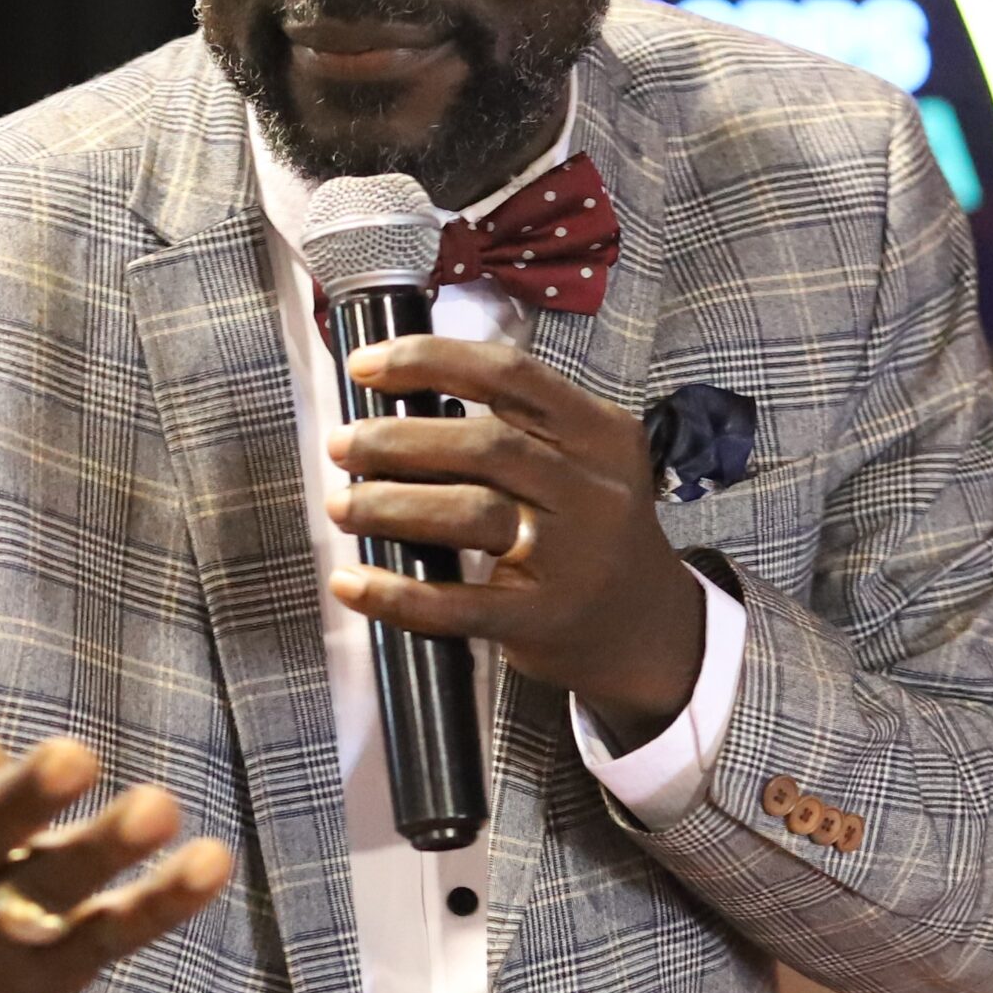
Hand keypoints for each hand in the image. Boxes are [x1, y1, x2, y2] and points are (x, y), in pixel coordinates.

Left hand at [324, 337, 705, 750]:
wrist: (651, 632)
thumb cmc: (593, 534)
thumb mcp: (586, 464)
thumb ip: (520, 429)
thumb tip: (397, 405)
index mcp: (600, 433)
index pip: (511, 375)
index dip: (431, 360)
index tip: (365, 364)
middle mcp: (593, 489)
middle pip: (485, 446)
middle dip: (397, 440)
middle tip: (342, 444)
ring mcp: (573, 557)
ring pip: (471, 514)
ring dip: (391, 506)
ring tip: (342, 505)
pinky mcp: (545, 618)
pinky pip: (459, 603)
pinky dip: (397, 593)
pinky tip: (351, 583)